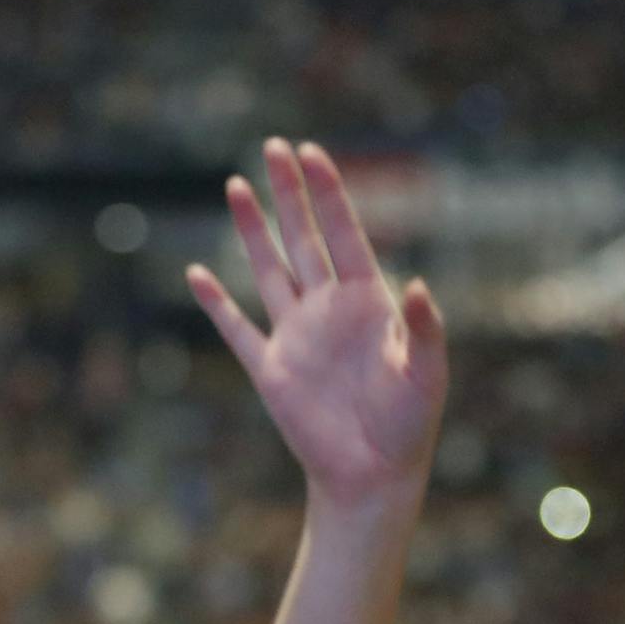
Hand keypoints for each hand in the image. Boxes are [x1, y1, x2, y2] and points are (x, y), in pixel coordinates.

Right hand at [187, 139, 447, 507]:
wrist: (373, 476)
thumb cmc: (410, 426)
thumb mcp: (427, 374)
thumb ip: (424, 329)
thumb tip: (421, 286)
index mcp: (368, 302)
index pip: (344, 234)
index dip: (328, 193)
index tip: (312, 152)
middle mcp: (328, 309)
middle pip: (303, 238)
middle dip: (288, 193)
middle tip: (272, 147)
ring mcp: (296, 336)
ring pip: (269, 269)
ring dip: (252, 230)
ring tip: (236, 186)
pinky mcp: (270, 369)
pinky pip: (237, 328)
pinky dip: (216, 304)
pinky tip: (197, 275)